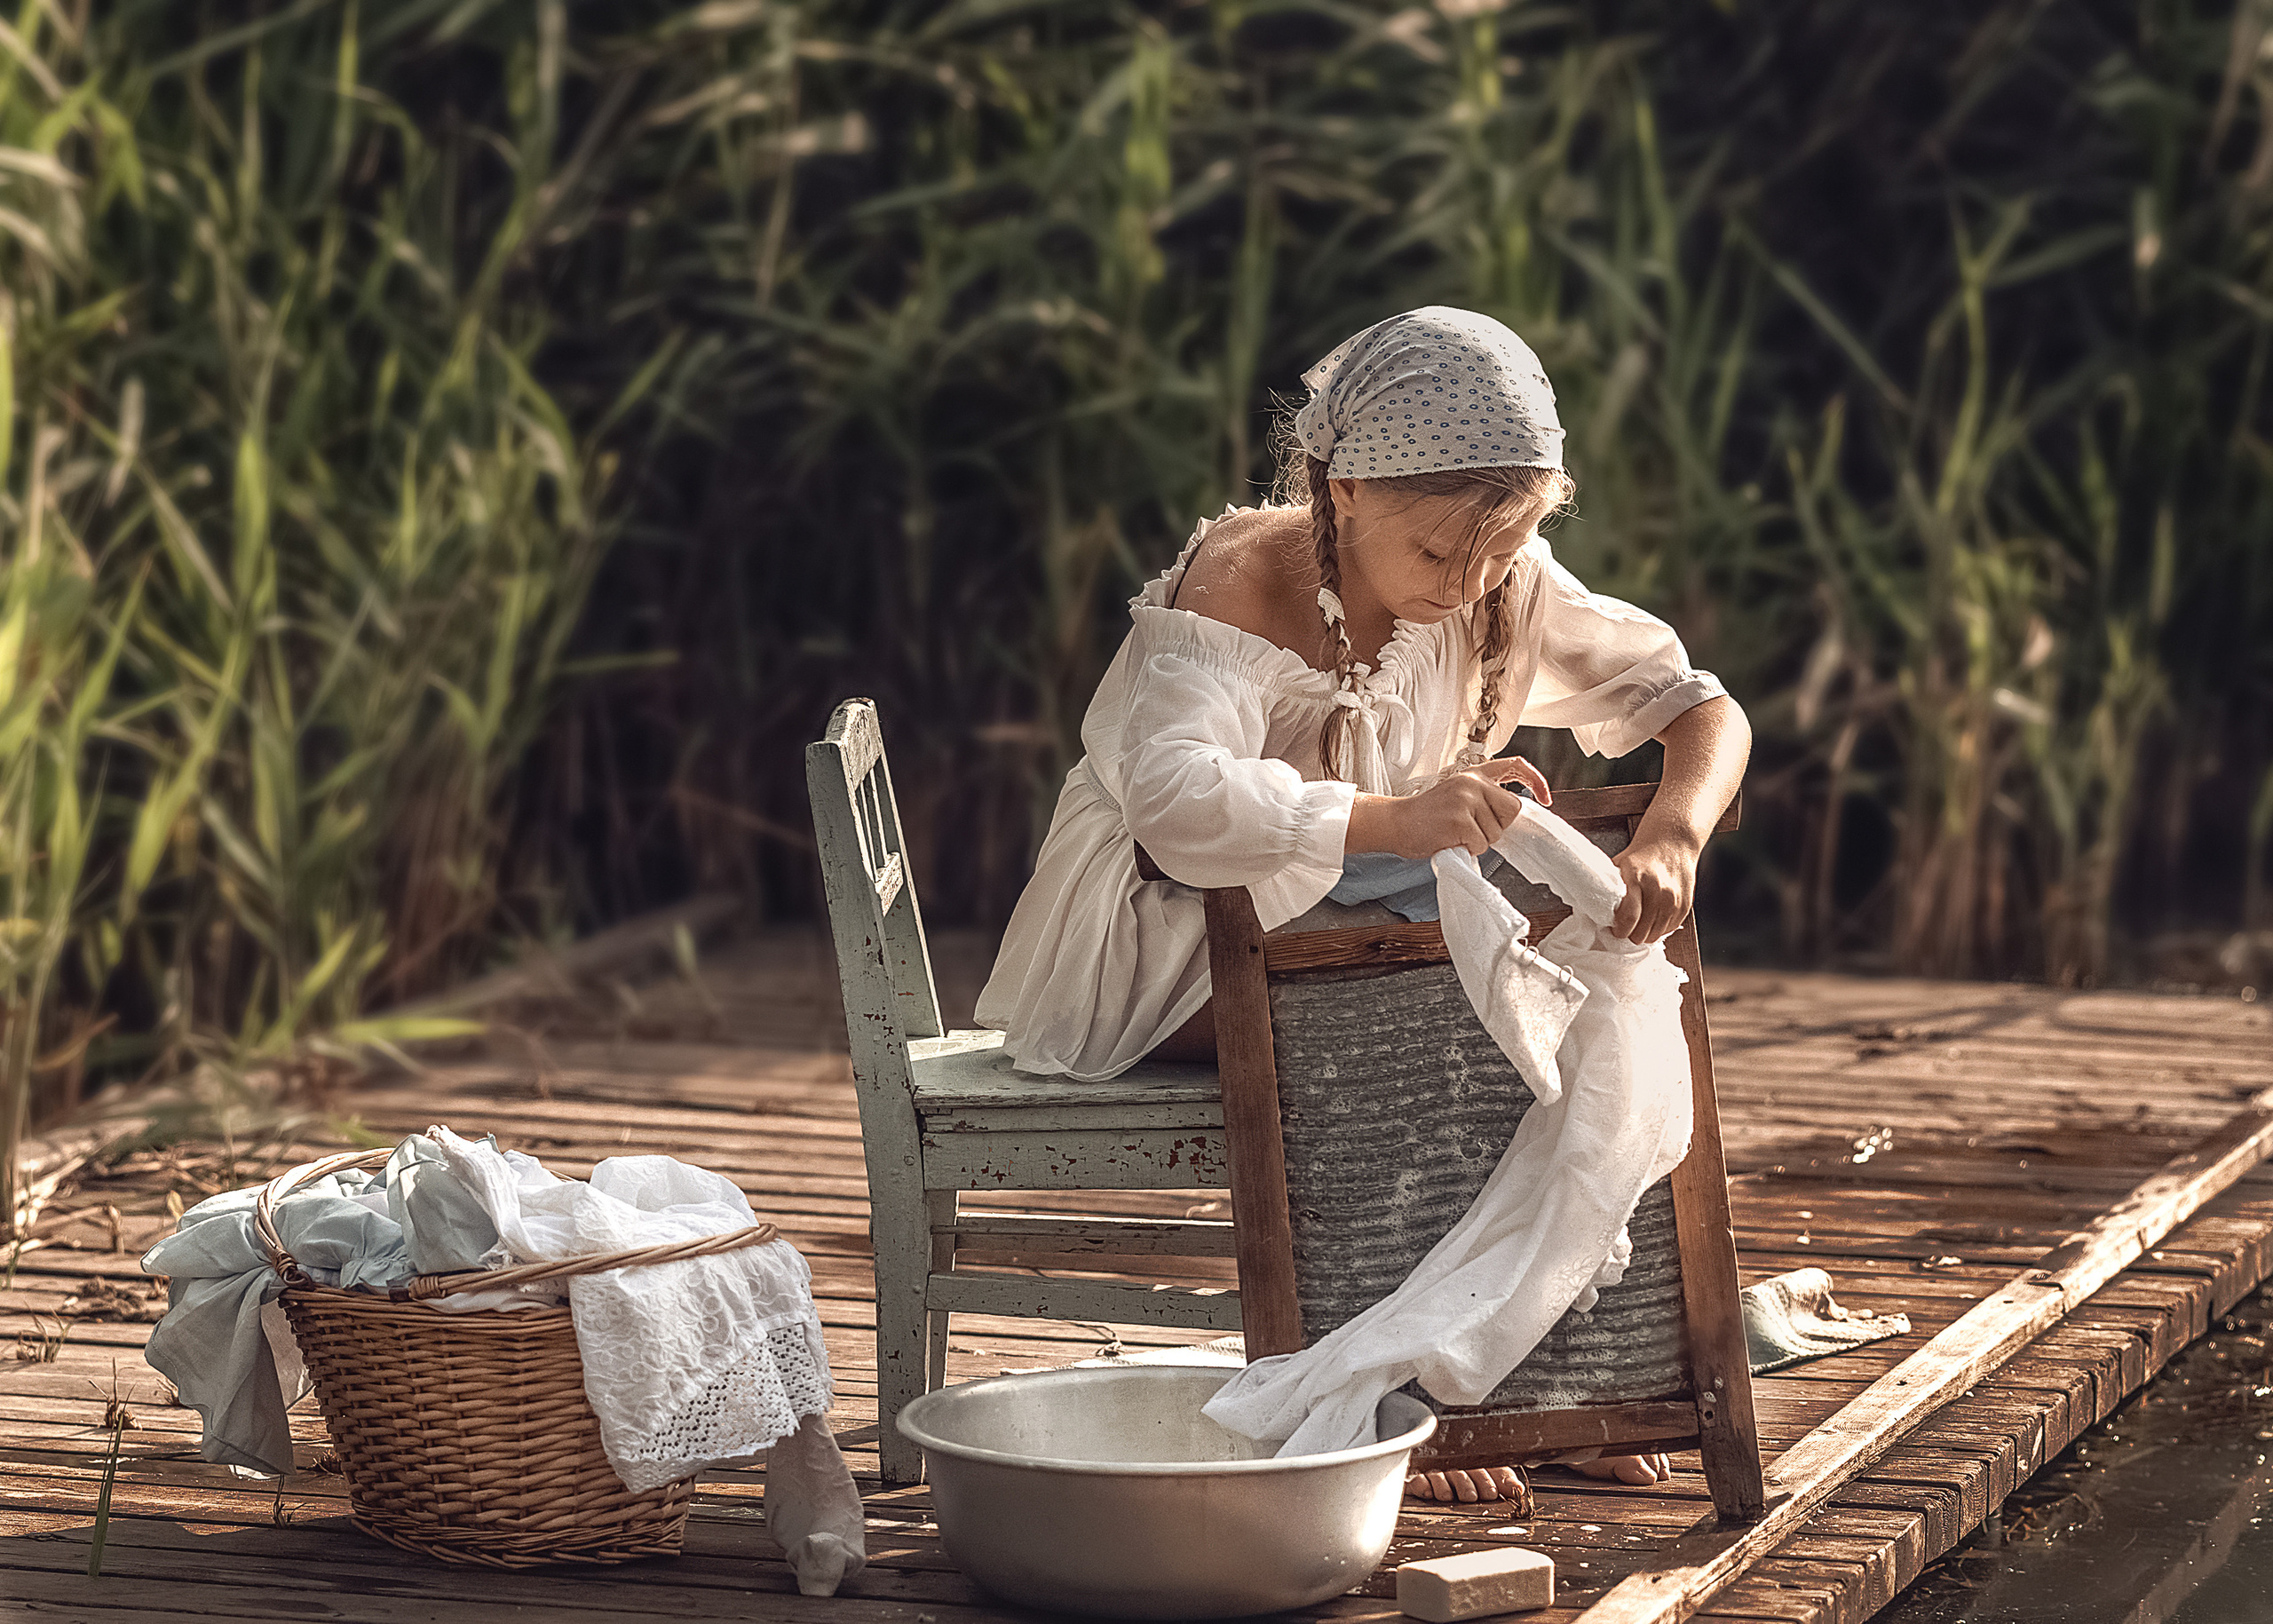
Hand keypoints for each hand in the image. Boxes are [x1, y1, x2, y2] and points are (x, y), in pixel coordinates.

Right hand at [1348, 757, 1548, 859]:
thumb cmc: (1426, 817)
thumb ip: (1483, 799)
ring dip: (1479, 841)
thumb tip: (1512, 817)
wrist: (1395, 823)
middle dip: (1497, 826)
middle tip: (1471, 828)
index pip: (1515, 766)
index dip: (1536, 780)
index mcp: (1474, 775)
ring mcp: (1466, 800)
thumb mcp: (1457, 796)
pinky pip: (1481, 844)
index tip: (1546, 797)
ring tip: (1455, 833)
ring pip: (1496, 832)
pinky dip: (1469, 849)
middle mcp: (1473, 783)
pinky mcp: (1460, 820)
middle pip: (1512, 811)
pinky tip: (1451, 840)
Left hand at [1612, 833, 1698, 943]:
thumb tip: (1594, 911)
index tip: (1614, 929)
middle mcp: (1659, 891)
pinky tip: (1651, 917)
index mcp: (1637, 878)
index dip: (1619, 929)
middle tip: (1624, 926)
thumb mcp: (1619, 865)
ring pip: (1654, 935)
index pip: (1628, 918)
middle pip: (1641, 933)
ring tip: (1637, 923)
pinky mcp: (1685, 907)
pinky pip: (1668, 930)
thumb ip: (1609, 888)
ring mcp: (1674, 900)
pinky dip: (1658, 928)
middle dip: (1630, 934)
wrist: (1672, 842)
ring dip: (1644, 933)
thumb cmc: (1641, 855)